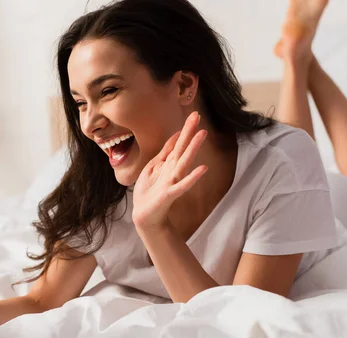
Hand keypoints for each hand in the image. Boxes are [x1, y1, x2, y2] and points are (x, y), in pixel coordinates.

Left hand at [132, 112, 207, 229]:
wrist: (144, 215)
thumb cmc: (148, 191)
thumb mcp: (154, 166)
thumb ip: (165, 152)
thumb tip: (175, 136)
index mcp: (168, 164)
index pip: (178, 143)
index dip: (185, 129)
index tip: (194, 114)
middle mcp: (173, 170)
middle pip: (182, 148)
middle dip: (189, 132)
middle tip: (197, 116)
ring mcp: (172, 181)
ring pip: (184, 162)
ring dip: (193, 148)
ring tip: (202, 134)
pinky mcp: (169, 194)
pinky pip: (182, 185)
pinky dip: (192, 177)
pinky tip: (203, 168)